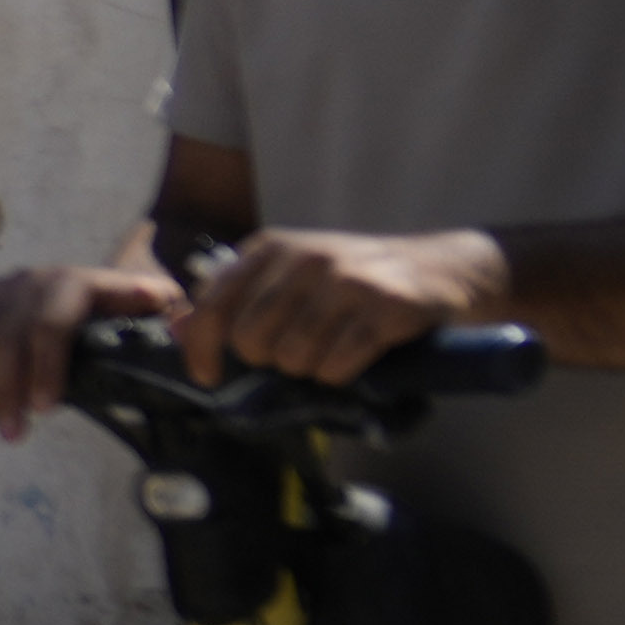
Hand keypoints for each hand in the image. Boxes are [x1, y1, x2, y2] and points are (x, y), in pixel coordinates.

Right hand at [0, 255, 173, 442]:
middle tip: (12, 433)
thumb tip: (180, 324)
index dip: (45, 365)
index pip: (52, 321)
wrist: (90, 286)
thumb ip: (166, 315)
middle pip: (3, 335)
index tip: (47, 409)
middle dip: (3, 388)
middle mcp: (26, 282)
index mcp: (73, 282)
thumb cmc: (124, 310)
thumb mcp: (153, 306)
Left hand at [189, 222, 502, 385]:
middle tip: (298, 354)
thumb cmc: (358, 279)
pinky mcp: (386, 308)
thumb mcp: (293, 275)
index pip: (212, 305)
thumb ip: (239, 299)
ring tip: (333, 350)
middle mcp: (305, 258)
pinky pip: (337, 365)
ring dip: (310, 370)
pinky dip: (341, 375)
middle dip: (270, 362)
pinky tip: (357, 358)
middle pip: (252, 340)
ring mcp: (347, 281)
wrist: (446, 268)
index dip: (200, 349)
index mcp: (271, 248)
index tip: (207, 376)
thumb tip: (178, 329)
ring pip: (294, 358)